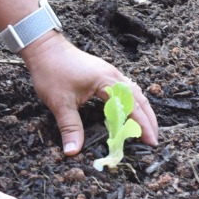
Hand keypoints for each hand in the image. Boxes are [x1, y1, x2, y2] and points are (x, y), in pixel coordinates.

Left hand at [20, 34, 158, 156]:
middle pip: (140, 99)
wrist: (43, 47)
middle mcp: (113, 76)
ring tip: (148, 129)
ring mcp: (109, 73)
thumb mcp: (59, 102)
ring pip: (134, 93)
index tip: (151, 142)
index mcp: (106, 81)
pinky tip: (131, 111)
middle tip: (154, 140)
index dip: (142, 125)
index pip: (131, 106)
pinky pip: (126, 89)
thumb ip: (69, 127)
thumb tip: (73, 151)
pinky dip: (133, 102)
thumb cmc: (51, 71)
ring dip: (143, 110)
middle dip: (149, 120)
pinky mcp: (104, 73)